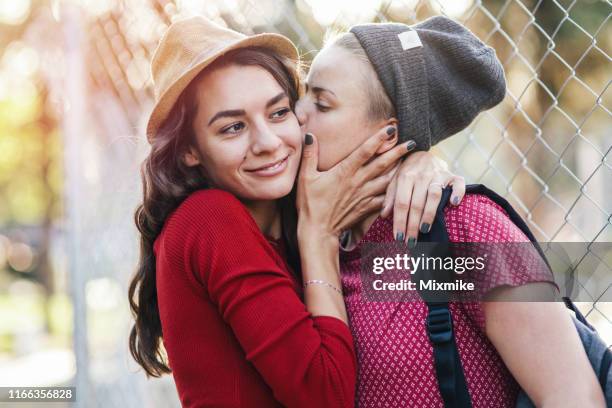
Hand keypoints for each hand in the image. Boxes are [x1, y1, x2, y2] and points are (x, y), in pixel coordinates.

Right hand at [296, 127, 413, 241]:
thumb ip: (309, 155)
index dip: (378, 138)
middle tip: (412, 143)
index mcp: (345, 171)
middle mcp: (358, 181)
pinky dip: (394, 192)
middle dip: (398, 152)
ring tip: (410, 162)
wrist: (318, 230)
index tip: (390, 129)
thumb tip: (309, 135)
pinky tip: (401, 187)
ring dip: (400, 170)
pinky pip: (385, 198)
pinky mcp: (367, 208)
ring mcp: (364, 195)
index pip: (365, 151)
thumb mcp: (306, 177)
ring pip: (387, 180)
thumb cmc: (310, 204)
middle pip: (382, 163)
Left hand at [380, 151, 464, 244]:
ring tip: (425, 230)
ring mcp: (438, 174)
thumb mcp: (394, 180)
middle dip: (413, 225)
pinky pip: (458, 183)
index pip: (402, 203)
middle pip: (416, 203)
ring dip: (429, 214)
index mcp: (405, 177)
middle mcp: (421, 175)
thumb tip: (384, 215)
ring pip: (434, 195)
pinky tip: (454, 204)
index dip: (400, 221)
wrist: (422, 149)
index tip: (398, 237)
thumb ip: (390, 197)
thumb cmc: (406, 170)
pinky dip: (458, 193)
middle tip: (411, 241)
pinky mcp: (452, 174)